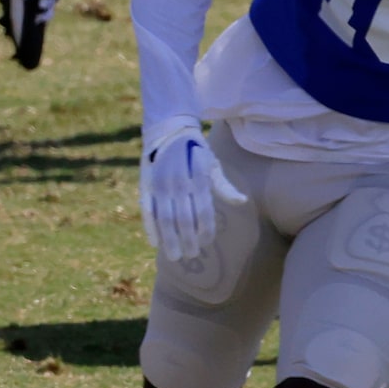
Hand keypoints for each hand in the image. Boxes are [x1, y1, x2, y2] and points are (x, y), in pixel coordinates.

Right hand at [139, 128, 239, 262]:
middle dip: (188, 241)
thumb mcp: (212, 165)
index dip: (205, 230)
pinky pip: (148, 212)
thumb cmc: (195, 151)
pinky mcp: (146, 186)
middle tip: (191, 255)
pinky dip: (151, 229)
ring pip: (165, 219)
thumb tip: (242, 202)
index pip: (203, 211)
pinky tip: (156, 244)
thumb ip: (224, 186)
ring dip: (170, 240)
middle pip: (184, 219)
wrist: (168, 130)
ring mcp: (161, 185)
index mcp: (199, 178)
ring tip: (175, 256)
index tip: (206, 242)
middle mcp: (179, 183)